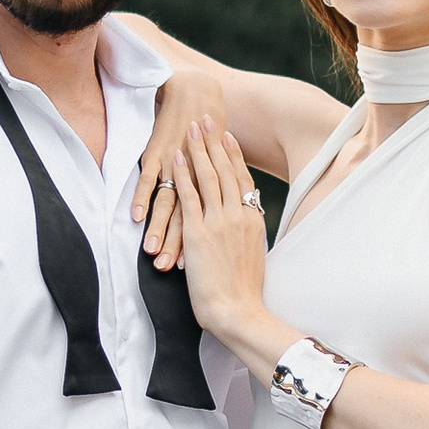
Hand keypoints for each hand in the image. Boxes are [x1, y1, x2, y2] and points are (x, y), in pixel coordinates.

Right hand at [133, 69, 228, 269]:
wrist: (198, 94)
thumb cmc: (211, 132)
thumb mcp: (219, 164)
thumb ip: (217, 189)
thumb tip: (218, 217)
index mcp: (213, 183)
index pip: (207, 223)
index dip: (200, 245)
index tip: (196, 271)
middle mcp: (195, 177)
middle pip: (187, 219)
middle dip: (177, 246)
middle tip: (169, 269)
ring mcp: (175, 165)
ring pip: (168, 204)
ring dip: (159, 229)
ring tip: (151, 252)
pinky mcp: (157, 153)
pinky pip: (148, 178)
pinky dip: (140, 197)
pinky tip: (133, 217)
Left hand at [172, 115, 271, 340]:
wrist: (238, 311)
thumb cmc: (243, 292)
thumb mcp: (251, 256)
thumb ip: (246, 236)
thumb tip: (243, 229)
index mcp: (252, 221)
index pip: (242, 179)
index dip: (233, 156)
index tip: (226, 136)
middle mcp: (237, 216)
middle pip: (225, 170)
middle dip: (214, 142)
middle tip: (206, 118)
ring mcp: (218, 222)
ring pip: (208, 177)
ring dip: (198, 150)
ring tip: (190, 127)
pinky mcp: (199, 233)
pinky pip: (190, 196)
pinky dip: (183, 175)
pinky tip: (176, 158)